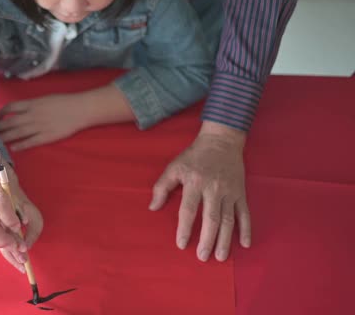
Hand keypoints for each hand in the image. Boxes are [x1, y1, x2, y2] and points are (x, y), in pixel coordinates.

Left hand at [0, 94, 87, 150]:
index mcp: (31, 104)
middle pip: (10, 122)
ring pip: (17, 133)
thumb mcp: (44, 98)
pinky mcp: (45, 137)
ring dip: (5, 137)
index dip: (1, 112)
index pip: (10, 107)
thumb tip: (19, 109)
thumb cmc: (63, 101)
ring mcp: (38, 127)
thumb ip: (31, 104)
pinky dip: (20, 145)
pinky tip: (13, 148)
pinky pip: (29, 142)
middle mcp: (32, 115)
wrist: (79, 109)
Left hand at [149, 121, 250, 261]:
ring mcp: (229, 191)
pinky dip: (246, 229)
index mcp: (194, 182)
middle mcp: (213, 188)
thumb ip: (162, 186)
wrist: (221, 141)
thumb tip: (153, 207)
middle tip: (202, 257)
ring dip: (225, 239)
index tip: (181, 244)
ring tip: (220, 257)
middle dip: (207, 239)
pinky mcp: (241, 192)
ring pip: (228, 219)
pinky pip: (245, 213)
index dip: (184, 228)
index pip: (188, 209)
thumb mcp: (174, 167)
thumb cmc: (194, 156)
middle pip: (210, 218)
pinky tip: (245, 244)